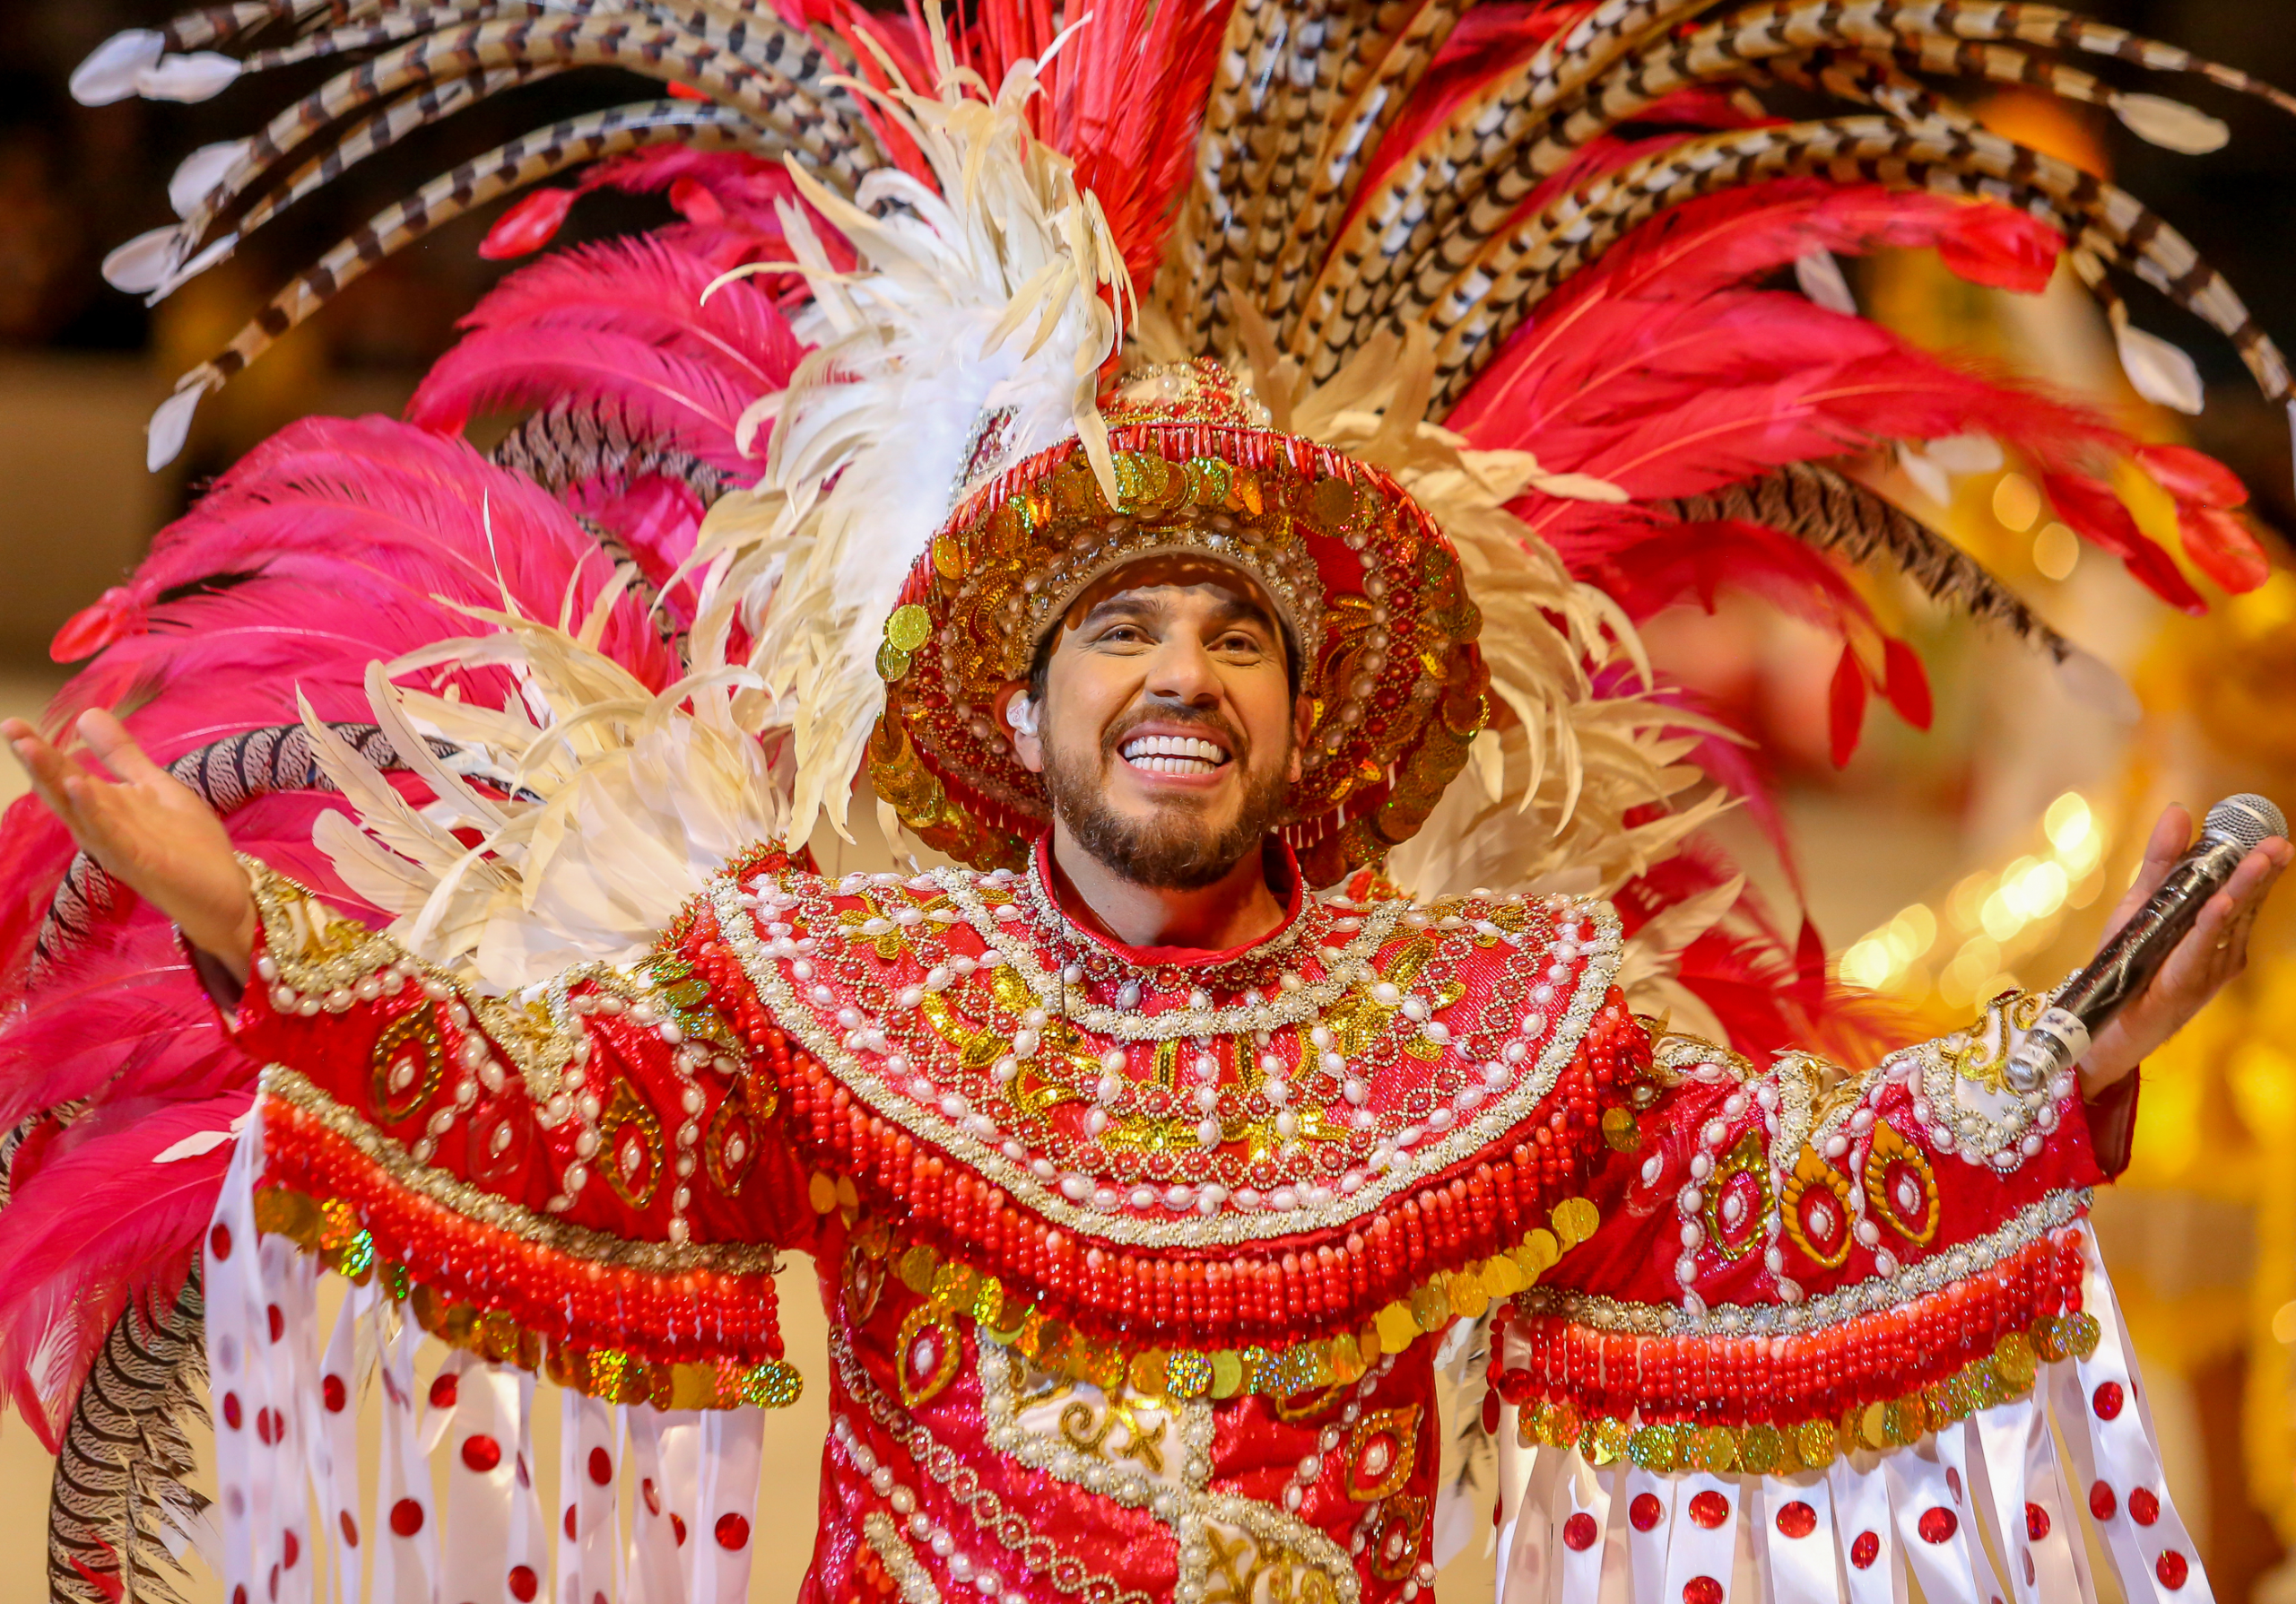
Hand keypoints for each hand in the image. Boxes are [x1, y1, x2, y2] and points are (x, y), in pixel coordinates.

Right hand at [3, 709, 256, 981]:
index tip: (12, 723)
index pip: (65, 775)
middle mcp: (101, 828)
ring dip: (55, 781)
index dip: (40, 751)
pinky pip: (111, 835)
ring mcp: (117, 846)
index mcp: (103, 808)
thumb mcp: (152, 787)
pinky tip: (78, 787)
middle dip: (37, 761)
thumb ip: (120, 755)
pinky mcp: (140, 861)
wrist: (223, 892)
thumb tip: (86, 713)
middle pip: (62, 791)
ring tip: (30, 748)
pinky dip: (93, 812)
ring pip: (78, 811)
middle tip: (10, 728)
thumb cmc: (186, 842)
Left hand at [2077, 803, 2290, 1095]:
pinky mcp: (2186, 986)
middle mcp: (2220, 948)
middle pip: (2245, 904)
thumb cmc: (2127, 961)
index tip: (2273, 837)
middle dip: (2262, 873)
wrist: (2100, 1020)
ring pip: (2228, 924)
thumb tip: (2180, 810)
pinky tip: (2222, 903)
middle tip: (2279, 844)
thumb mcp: (2141, 903)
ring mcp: (2208, 969)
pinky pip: (2199, 949)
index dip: (2259, 865)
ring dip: (2244, 890)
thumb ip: (2161, 861)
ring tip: (2260, 860)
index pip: (2244, 890)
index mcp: (2214, 927)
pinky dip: (2211, 925)